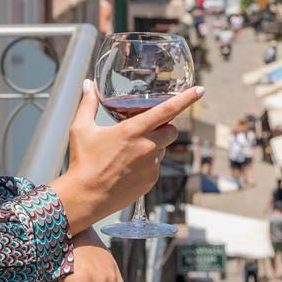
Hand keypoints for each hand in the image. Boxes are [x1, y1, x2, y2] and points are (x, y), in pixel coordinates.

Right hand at [50, 79, 202, 235]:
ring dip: (154, 147)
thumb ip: (88, 103)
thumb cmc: (82, 162)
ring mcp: (151, 166)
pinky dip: (147, 164)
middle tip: (146, 129)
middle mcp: (147, 147)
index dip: (186, 98)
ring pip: (163, 149)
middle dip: (164, 127)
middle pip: (171, 130)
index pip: (168, 110)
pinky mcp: (151, 181)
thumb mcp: (81, 129)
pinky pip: (156, 167)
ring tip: (129, 153)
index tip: (200, 89)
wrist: (85, 197)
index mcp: (133, 130)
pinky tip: (128, 168)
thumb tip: (88, 84)